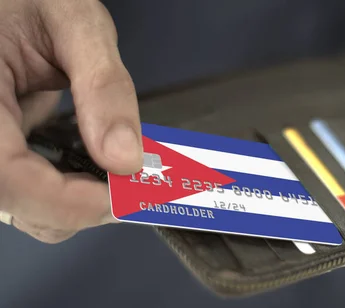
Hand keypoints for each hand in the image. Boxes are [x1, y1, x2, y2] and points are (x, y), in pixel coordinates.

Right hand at [0, 0, 141, 242]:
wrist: (17, 0)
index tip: (121, 199)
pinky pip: (30, 185)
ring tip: (120, 176)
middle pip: (15, 202)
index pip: (5, 175)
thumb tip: (127, 160)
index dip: (62, 201)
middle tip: (134, 187)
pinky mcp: (4, 146)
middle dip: (79, 206)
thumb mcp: (77, 25)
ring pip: (23, 203)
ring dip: (75, 202)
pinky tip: (98, 166)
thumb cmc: (35, 0)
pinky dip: (68, 188)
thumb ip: (102, 87)